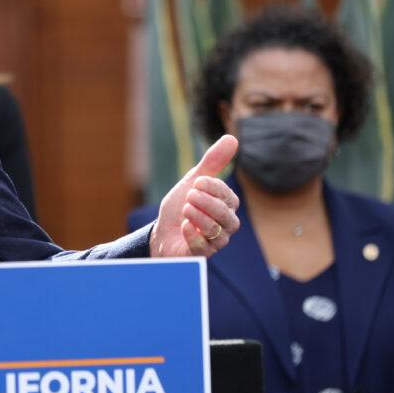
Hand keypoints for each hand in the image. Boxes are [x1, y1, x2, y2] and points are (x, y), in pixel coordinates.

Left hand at [151, 135, 240, 257]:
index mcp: (225, 206)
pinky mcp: (201, 255)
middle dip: (208, 204)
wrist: (161, 231)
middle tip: (190, 195)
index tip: (197, 181)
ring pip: (217, 232)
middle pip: (228, 217)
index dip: (214, 188)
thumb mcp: (193, 181)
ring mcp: (214, 241)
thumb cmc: (181, 206)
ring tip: (185, 209)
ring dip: (200, 218)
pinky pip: (203, 248)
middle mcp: (224, 225)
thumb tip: (232, 138)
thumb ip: (212, 163)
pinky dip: (193, 236)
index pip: (228, 197)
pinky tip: (184, 226)